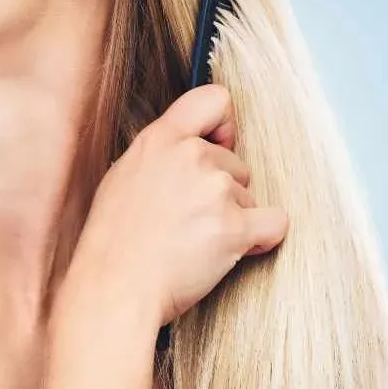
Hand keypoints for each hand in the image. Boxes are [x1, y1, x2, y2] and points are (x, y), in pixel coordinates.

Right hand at [73, 84, 288, 329]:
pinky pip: (274, 224)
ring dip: (233, 219)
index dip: (225, 124)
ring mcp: (215, 190)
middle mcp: (191, 156)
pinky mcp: (235, 227)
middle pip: (236, 163)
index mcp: (159, 139)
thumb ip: (161, 157)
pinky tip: (237, 250)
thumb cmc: (113, 244)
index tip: (219, 146)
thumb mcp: (123, 177)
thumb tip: (191, 153)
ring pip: (249, 196)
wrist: (115, 288)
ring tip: (195, 243)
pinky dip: (262, 238)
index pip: (213, 100)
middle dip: (223, 191)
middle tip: (190, 220)